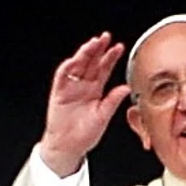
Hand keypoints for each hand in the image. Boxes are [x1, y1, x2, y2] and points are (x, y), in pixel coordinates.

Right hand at [39, 32, 132, 176]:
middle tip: (105, 38)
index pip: (104, 69)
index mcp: (96, 90)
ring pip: (78, 66)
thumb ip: (113, 101)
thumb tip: (127, 88)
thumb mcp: (103, 117)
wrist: (68, 147)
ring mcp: (71, 88)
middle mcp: (83, 86)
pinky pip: (62, 76)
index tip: (119, 47)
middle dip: (98, 49)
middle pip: (91, 63)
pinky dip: (67, 67)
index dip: (111, 58)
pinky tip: (74, 60)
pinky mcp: (58, 93)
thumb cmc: (85, 134)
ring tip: (92, 44)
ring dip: (84, 54)